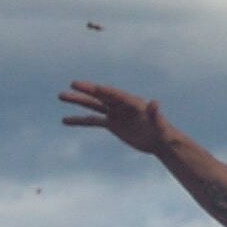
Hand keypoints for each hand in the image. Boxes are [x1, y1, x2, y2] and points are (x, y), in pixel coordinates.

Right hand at [60, 80, 176, 155]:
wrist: (160, 142)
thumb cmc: (164, 133)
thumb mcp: (161, 126)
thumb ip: (157, 115)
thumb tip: (155, 103)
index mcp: (135, 103)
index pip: (119, 95)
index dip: (108, 92)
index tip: (95, 87)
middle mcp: (123, 105)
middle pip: (103, 96)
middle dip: (88, 90)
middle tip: (73, 84)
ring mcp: (116, 113)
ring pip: (94, 105)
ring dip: (78, 100)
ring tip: (61, 95)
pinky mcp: (112, 123)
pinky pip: (93, 120)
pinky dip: (79, 120)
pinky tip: (65, 120)